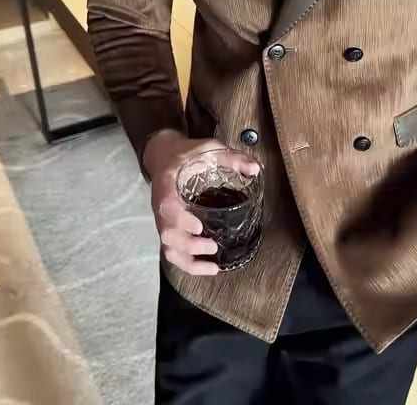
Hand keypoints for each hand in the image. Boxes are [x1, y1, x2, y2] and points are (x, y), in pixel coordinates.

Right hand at [143, 129, 260, 275]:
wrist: (163, 155)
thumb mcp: (207, 148)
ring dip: (188, 260)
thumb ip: (231, 157)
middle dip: (188, 245)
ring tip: (213, 265)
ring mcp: (163, 219)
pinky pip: (172, 251)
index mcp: (167, 184)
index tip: (198, 226)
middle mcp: (161, 206)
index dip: (179, 218)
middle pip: (166, 233)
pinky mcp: (169, 228)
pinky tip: (208, 268)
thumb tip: (255, 169)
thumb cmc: (187, 153)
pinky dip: (188, 264)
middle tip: (213, 246)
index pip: (166, 205)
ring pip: (168, 248)